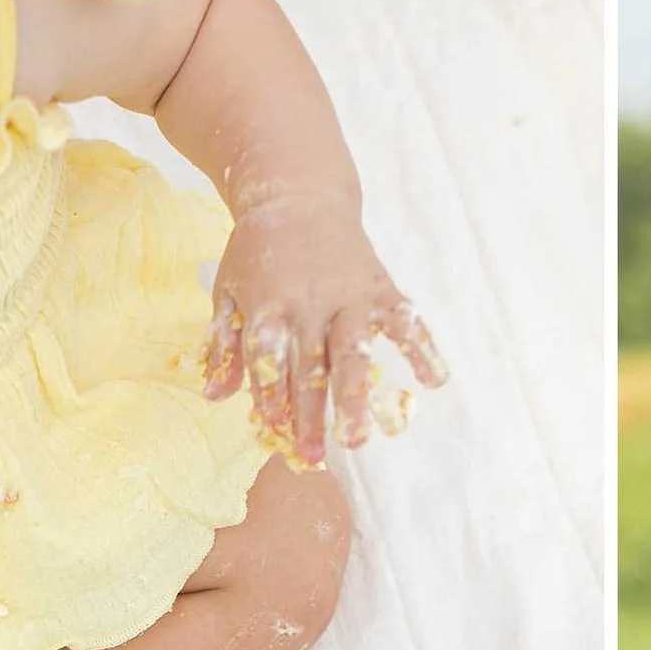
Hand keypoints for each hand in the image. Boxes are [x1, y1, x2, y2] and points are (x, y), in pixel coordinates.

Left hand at [201, 192, 445, 468]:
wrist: (298, 193)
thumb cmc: (258, 251)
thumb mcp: (229, 290)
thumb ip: (224, 344)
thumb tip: (214, 396)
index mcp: (269, 304)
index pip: (268, 356)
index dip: (269, 392)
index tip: (273, 428)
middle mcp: (310, 302)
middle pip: (310, 365)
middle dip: (310, 413)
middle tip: (312, 456)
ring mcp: (349, 295)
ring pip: (353, 352)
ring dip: (356, 397)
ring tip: (360, 437)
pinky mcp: (380, 287)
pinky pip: (406, 322)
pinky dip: (423, 349)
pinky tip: (436, 382)